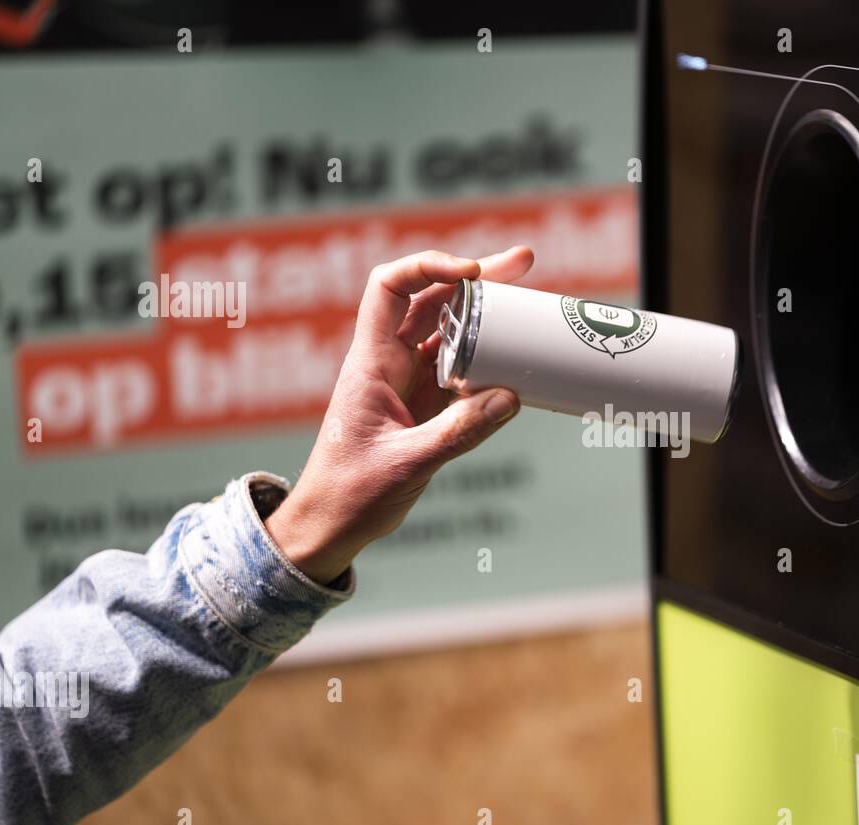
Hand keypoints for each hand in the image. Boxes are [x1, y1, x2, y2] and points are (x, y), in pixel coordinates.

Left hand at [265, 245, 534, 583]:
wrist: (329, 526)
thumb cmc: (349, 495)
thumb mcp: (406, 465)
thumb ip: (458, 433)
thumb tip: (510, 397)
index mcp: (371, 364)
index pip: (389, 288)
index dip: (429, 268)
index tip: (473, 273)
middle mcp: (390, 364)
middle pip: (431, 299)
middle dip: (475, 277)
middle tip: (523, 264)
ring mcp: (409, 383)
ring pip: (450, 331)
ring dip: (486, 312)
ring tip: (529, 299)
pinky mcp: (426, 406)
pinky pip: (462, 368)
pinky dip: (490, 356)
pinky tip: (518, 356)